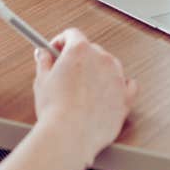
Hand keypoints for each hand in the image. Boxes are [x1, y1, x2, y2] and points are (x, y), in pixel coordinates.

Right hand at [33, 28, 136, 163]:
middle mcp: (102, 59)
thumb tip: (43, 55)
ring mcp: (117, 77)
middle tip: (66, 72)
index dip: (61, 42)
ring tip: (83, 88)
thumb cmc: (56, 109)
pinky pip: (128, 85)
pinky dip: (119, 86)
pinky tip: (108, 91)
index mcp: (80, 50)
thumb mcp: (41, 80)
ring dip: (98, 71)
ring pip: (109, 66)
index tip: (56, 51)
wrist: (70, 134)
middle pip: (91, 49)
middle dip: (79, 58)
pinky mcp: (125, 97)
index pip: (72, 34)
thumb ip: (44, 62)